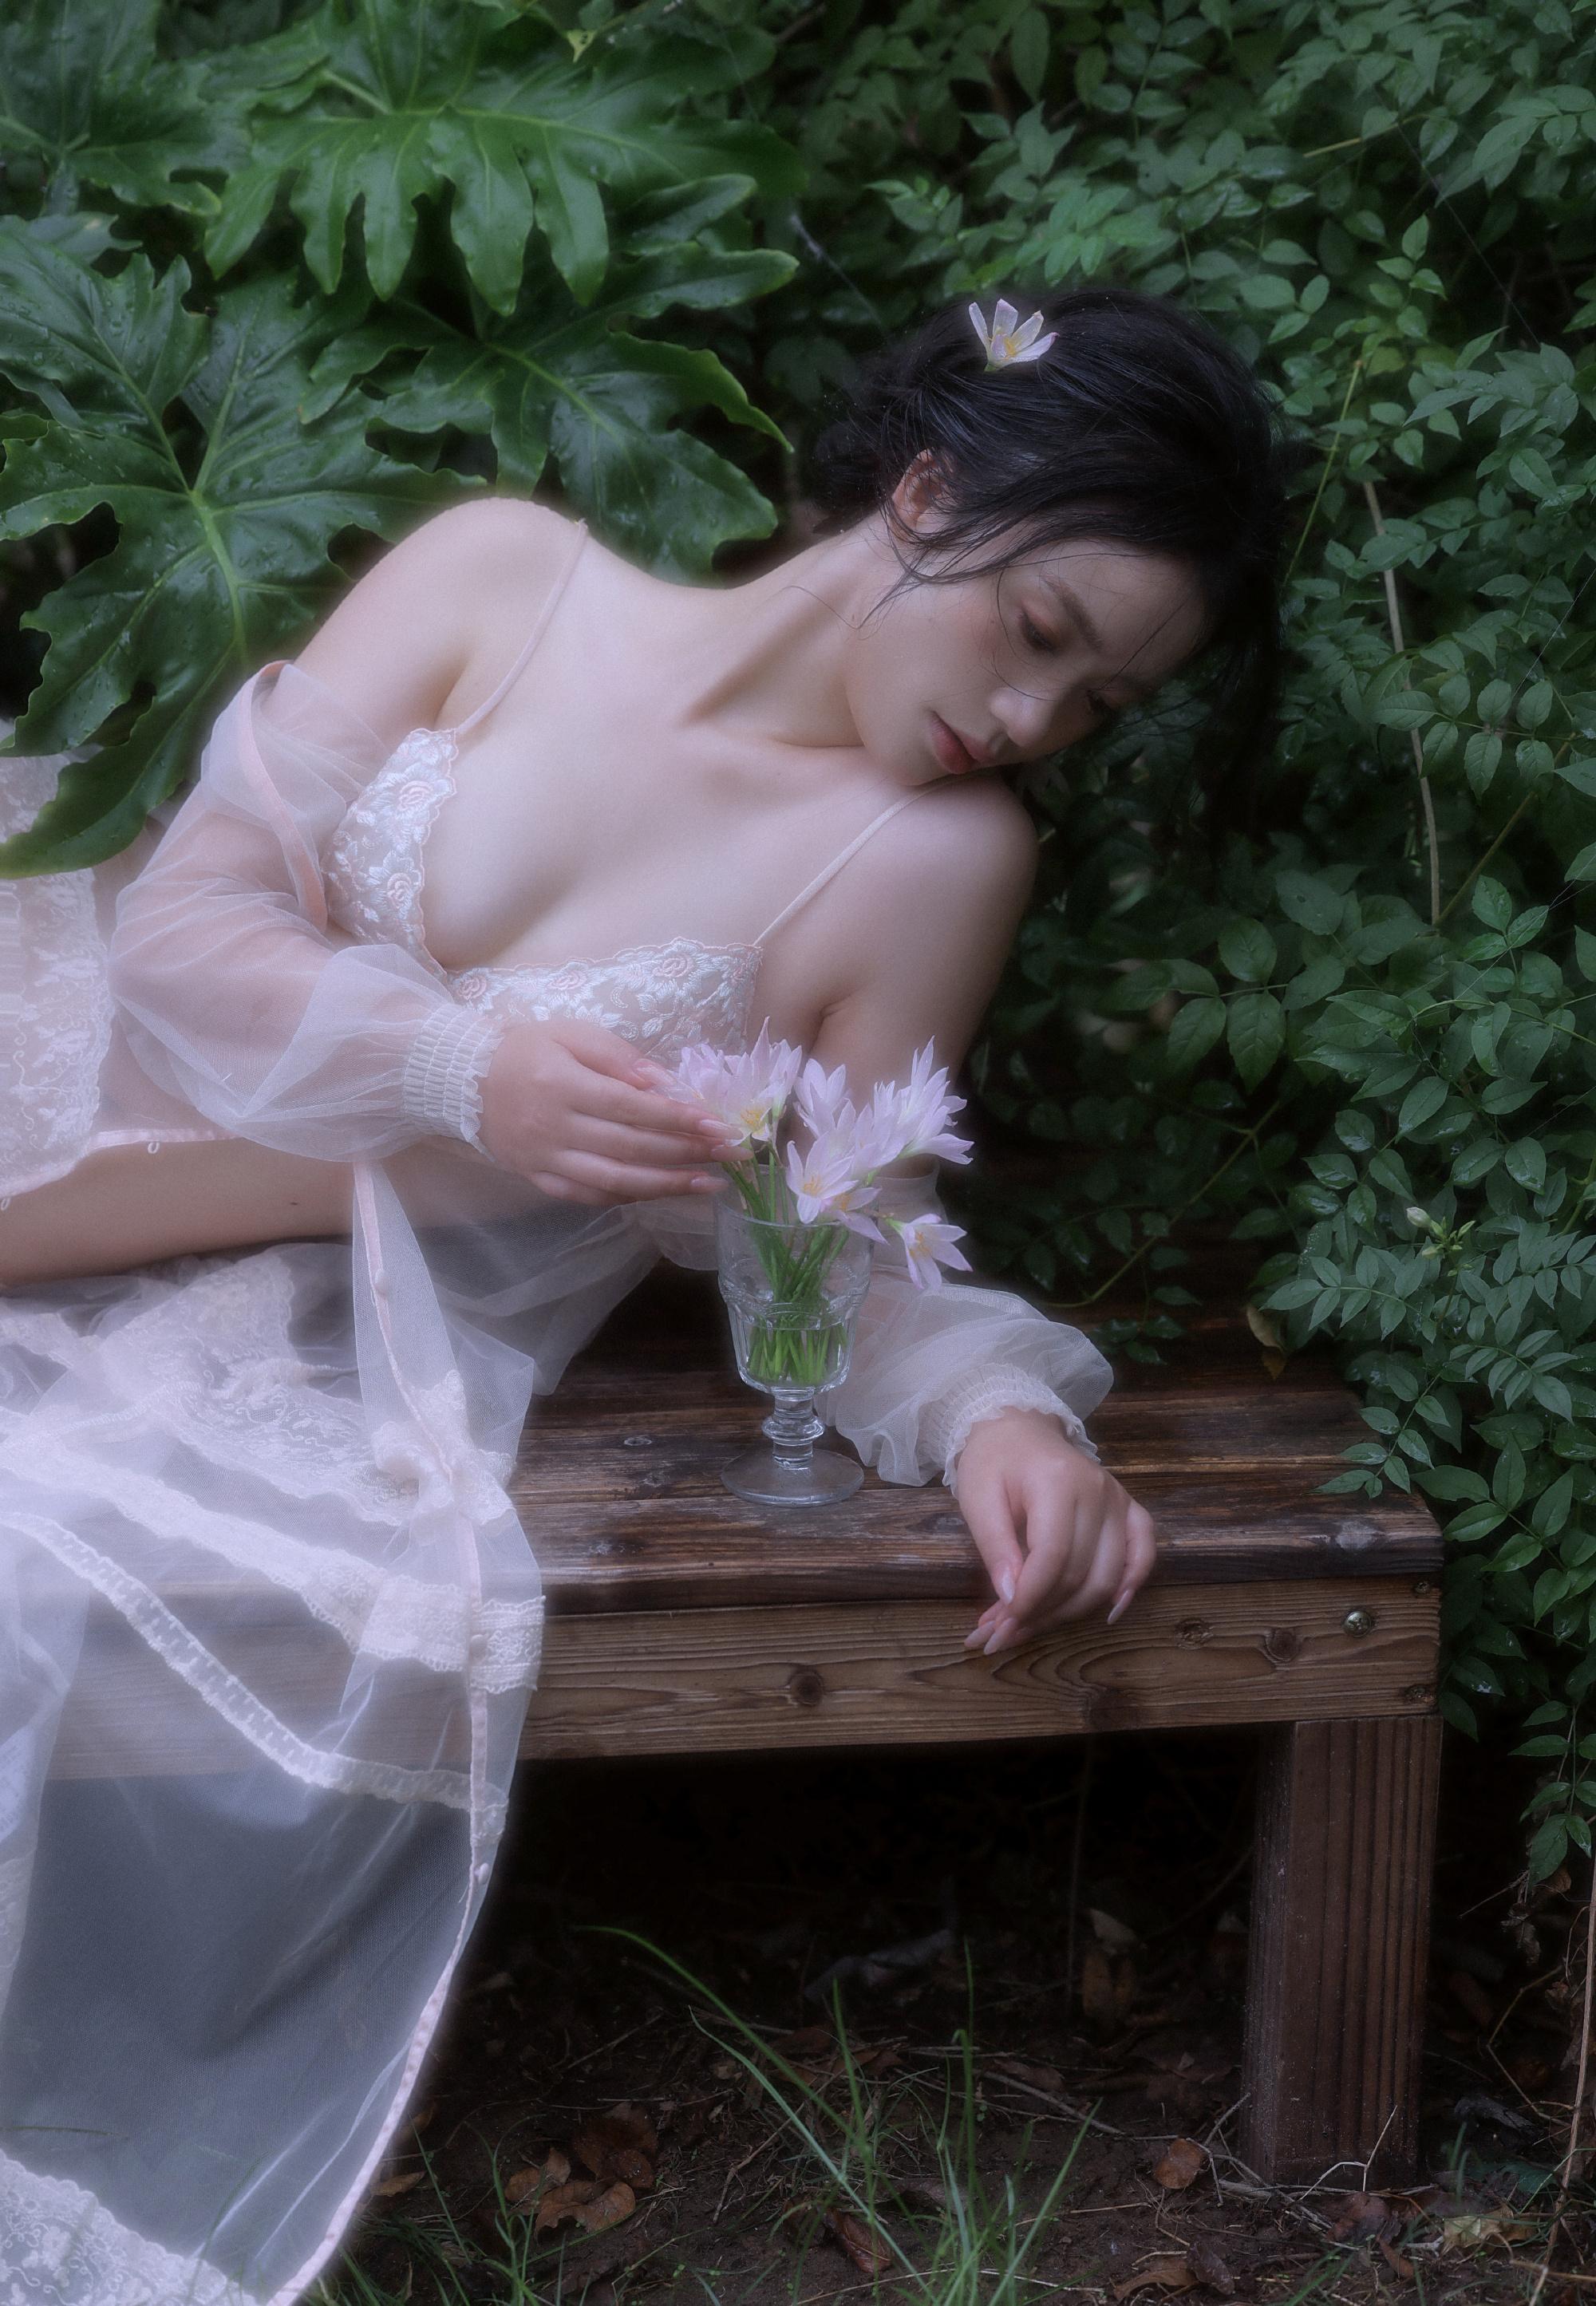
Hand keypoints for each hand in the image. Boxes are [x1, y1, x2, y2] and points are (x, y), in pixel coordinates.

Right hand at [477, 1019, 741, 1204]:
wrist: (461, 1081)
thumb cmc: (524, 1049)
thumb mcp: (569, 1033)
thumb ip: (617, 1055)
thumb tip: (662, 1083)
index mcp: (562, 1085)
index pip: (630, 1107)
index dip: (677, 1118)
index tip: (717, 1124)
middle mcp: (555, 1128)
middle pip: (630, 1147)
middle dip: (686, 1152)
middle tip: (730, 1154)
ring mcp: (546, 1160)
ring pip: (614, 1181)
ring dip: (666, 1185)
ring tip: (709, 1184)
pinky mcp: (539, 1179)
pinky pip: (590, 1196)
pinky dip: (629, 1197)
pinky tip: (661, 1192)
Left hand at [953, 1408, 1155, 1653]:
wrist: (1018, 1428)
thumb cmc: (992, 1462)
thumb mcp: (978, 1499)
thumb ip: (995, 1547)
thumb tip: (1012, 1598)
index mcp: (1058, 1482)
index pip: (1053, 1558)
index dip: (1029, 1600)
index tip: (1000, 1626)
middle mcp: (1098, 1492)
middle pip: (1080, 1574)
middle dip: (1042, 1613)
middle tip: (1004, 1634)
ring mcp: (1119, 1500)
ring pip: (1107, 1577)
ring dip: (1072, 1612)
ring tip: (1033, 1626)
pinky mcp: (1129, 1508)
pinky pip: (1144, 1553)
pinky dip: (1132, 1585)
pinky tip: (1111, 1612)